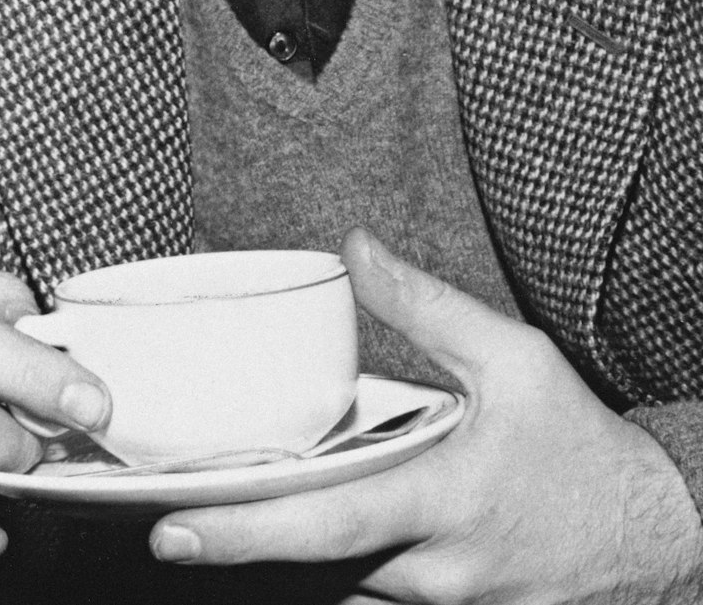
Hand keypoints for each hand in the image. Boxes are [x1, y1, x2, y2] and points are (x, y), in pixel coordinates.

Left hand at [150, 231, 702, 602]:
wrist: (652, 532)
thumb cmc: (579, 445)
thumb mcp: (513, 359)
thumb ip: (427, 307)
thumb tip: (356, 250)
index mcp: (442, 503)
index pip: (326, 526)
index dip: (245, 532)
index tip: (175, 528)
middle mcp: (434, 571)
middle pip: (314, 562)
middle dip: (243, 540)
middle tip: (169, 517)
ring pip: (342, 581)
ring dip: (292, 548)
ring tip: (232, 506)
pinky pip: (375, 594)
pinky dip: (339, 561)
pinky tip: (312, 523)